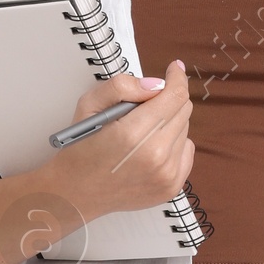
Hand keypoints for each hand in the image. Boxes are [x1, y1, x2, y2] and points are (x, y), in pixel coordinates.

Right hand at [0, 64, 194, 263]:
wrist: (76, 193)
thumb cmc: (80, 149)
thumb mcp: (89, 105)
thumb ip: (122, 87)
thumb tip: (156, 85)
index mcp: (132, 134)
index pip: (174, 96)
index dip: (176, 78)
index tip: (173, 69)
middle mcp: (155, 157)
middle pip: (183, 111)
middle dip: (169, 100)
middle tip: (147, 103)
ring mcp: (166, 175)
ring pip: (185, 130)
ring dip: (169, 122)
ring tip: (143, 130)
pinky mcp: (171, 187)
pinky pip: (187, 152)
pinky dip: (174, 144)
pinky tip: (151, 147)